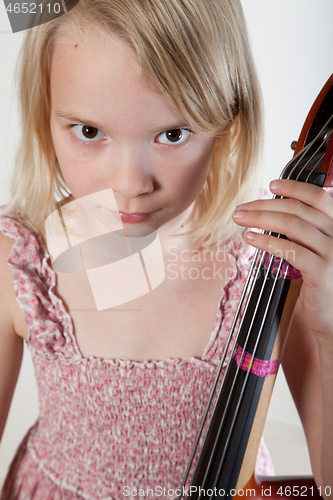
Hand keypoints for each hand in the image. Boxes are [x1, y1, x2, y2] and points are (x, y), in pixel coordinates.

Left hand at [232, 179, 332, 342]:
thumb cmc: (321, 282)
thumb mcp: (316, 251)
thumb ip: (303, 231)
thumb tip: (272, 212)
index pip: (319, 197)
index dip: (294, 187)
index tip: (272, 185)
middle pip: (298, 209)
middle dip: (265, 205)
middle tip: (241, 209)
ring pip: (292, 225)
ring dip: (260, 219)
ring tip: (240, 220)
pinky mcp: (322, 272)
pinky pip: (291, 250)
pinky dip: (267, 241)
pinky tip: (251, 239)